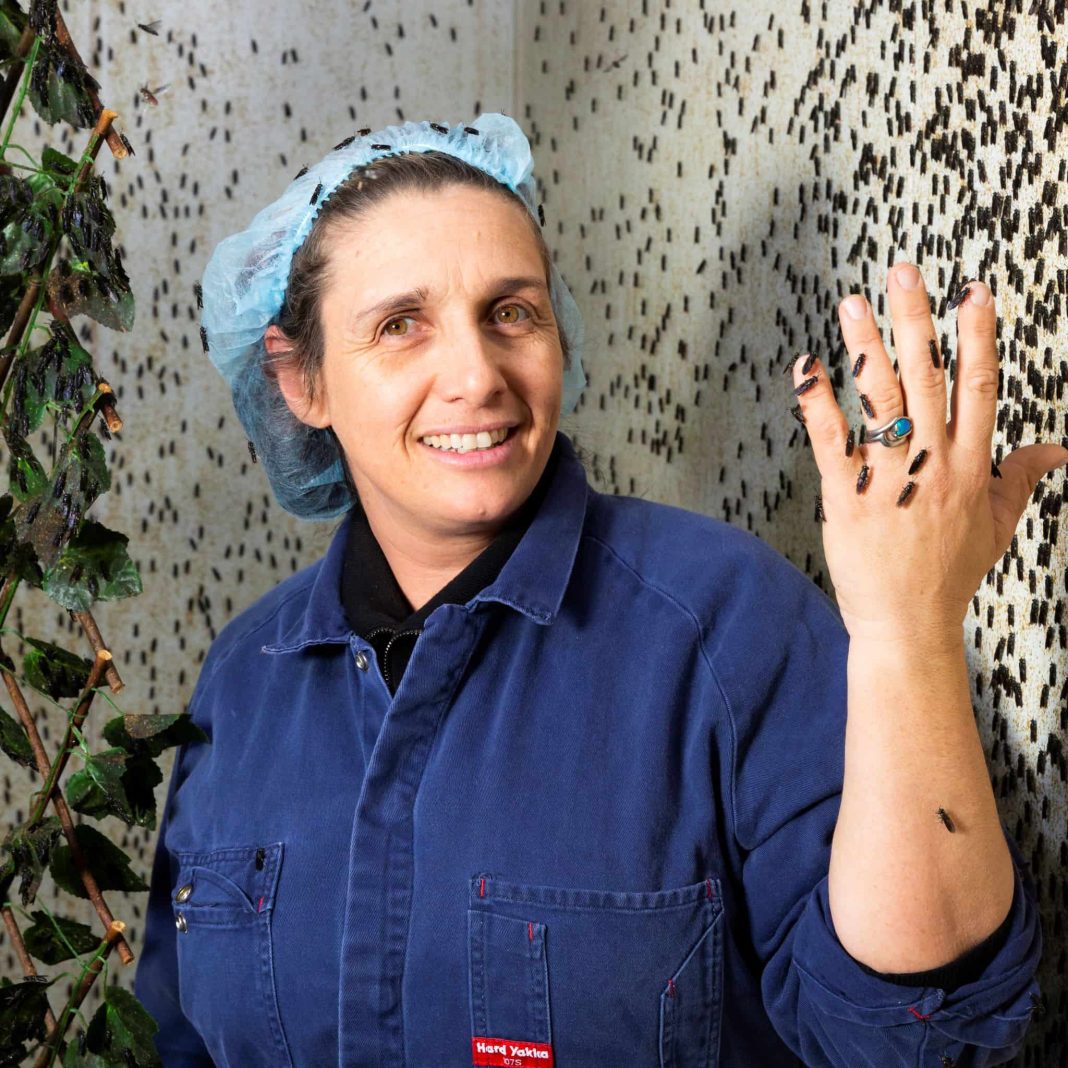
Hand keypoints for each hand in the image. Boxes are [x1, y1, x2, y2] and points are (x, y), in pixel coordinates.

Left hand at [787, 262, 1067, 644]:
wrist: (908, 621)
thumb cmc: (950, 571)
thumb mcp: (997, 523)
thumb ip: (1020, 477)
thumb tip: (1058, 449)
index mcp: (971, 465)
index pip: (978, 387)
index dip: (975, 336)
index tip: (971, 291)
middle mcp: (933, 464)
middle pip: (926, 380)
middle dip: (916, 322)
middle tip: (903, 273)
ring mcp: (889, 479)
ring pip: (879, 404)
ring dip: (865, 350)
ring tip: (851, 305)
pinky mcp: (847, 497)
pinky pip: (831, 443)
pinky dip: (817, 405)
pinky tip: (806, 369)